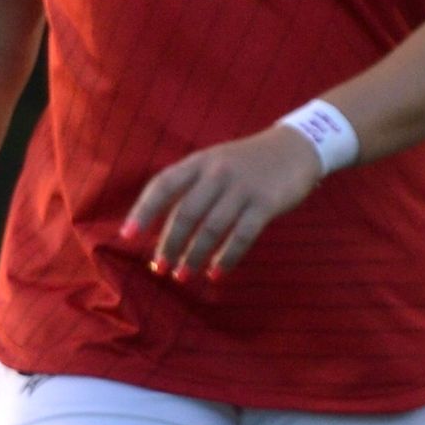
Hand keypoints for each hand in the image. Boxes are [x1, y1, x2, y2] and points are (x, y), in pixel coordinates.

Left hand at [126, 124, 327, 280]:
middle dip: (169, 244)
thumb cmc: (247, 163)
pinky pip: (242, 235)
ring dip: (195, 256)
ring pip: (211, 228)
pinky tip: (217, 273)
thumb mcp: (215, 162)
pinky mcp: (266, 203)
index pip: (163, 185)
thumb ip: (190, 186)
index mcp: (199, 162)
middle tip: (160, 269)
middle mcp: (217, 172)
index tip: (127, 237)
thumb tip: (161, 225)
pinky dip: (227, 257)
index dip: (143, 211)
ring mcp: (243, 187)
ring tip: (184, 276)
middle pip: (185, 213)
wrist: (296, 147)